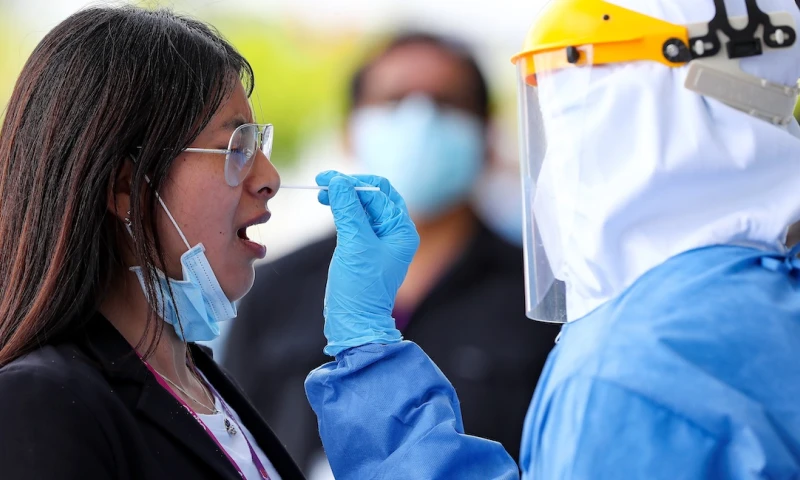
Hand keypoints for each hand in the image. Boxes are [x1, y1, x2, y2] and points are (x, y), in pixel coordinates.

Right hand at [316, 171, 419, 355]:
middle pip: (374, 196)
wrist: (355, 321)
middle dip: (349, 187)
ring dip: (344, 198)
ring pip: (364, 207)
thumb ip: (348, 209)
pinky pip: (357, 220)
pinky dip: (343, 211)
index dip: (352, 182)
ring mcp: (381, 240)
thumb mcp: (355, 244)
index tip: (326, 179)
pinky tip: (330, 208)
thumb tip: (338, 180)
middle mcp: (396, 232)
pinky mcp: (366, 247)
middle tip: (322, 184)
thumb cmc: (361, 286)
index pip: (379, 192)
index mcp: (402, 230)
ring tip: (322, 195)